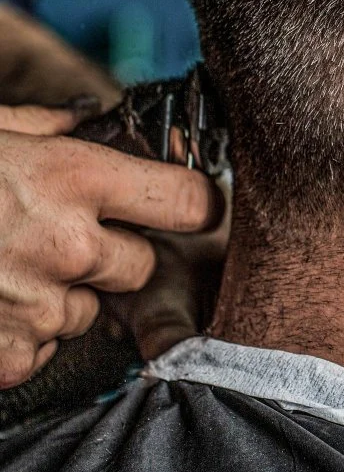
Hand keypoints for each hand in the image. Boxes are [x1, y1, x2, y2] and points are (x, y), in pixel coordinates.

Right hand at [0, 103, 220, 387]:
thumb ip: (50, 126)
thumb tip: (91, 116)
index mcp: (73, 176)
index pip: (189, 201)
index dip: (197, 206)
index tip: (191, 209)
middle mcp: (69, 244)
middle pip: (143, 266)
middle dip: (114, 256)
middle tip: (60, 240)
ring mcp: (39, 307)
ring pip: (90, 314)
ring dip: (61, 298)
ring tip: (1, 269)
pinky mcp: (7, 356)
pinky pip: (42, 352)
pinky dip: (19, 337)